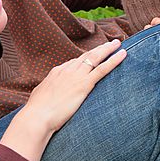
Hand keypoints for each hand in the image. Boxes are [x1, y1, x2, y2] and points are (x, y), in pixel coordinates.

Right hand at [1, 39, 125, 160]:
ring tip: (118, 44)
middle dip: (99, 48)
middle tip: (110, 43)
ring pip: (96, 57)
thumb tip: (49, 95)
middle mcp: (67, 70)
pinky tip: (122, 54)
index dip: (86, 58)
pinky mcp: (84, 84)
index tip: (94, 55)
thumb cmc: (37, 112)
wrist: (37, 117)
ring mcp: (76, 76)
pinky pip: (102, 69)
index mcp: (56, 72)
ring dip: (108, 49)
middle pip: (86, 55)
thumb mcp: (41, 97)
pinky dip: (114, 60)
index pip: (74, 62)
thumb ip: (49, 92)